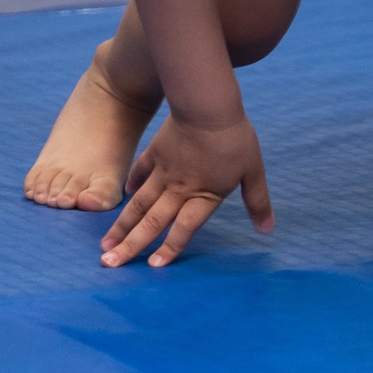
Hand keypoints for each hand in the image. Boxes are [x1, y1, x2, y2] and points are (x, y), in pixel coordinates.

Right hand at [100, 114, 273, 268]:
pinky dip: (131, 185)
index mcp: (203, 195)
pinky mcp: (155, 153)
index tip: (152, 266)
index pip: (184, 229)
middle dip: (131, 245)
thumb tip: (267, 229)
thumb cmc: (233, 138)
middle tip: (109, 263)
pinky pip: (139, 172)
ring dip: (121, 225)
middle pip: (152, 222)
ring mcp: (163, 172)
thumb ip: (257, 201)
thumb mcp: (253, 170)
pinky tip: (124, 195)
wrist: (206, 106)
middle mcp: (178, 189)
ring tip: (105, 244)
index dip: (169, 248)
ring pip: (139, 204)